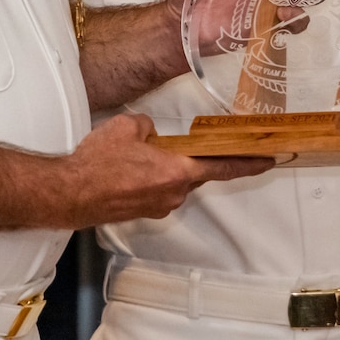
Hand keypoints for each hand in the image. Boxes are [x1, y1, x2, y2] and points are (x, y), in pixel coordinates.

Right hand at [59, 112, 271, 226]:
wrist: (70, 193)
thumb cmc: (98, 163)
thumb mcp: (126, 127)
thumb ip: (148, 126)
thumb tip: (150, 133)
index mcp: (177, 172)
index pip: (223, 167)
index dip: (250, 163)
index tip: (270, 160)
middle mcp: (174, 194)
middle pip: (192, 173)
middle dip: (183, 158)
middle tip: (166, 146)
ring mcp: (158, 207)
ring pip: (171, 182)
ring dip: (160, 169)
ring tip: (132, 157)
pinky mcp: (142, 213)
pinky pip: (154, 191)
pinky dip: (146, 180)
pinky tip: (125, 170)